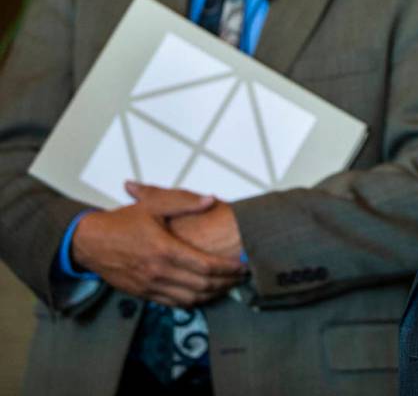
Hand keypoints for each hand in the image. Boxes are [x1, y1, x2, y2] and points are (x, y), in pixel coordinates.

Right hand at [72, 183, 245, 306]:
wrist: (90, 242)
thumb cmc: (122, 221)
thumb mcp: (154, 204)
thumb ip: (185, 202)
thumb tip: (211, 200)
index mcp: (164, 250)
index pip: (206, 266)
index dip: (228, 268)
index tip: (242, 264)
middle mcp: (158, 272)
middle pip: (202, 286)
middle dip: (226, 283)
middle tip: (241, 276)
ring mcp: (150, 286)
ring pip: (190, 299)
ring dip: (212, 295)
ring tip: (228, 285)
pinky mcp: (143, 294)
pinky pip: (173, 303)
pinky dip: (193, 301)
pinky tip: (204, 293)